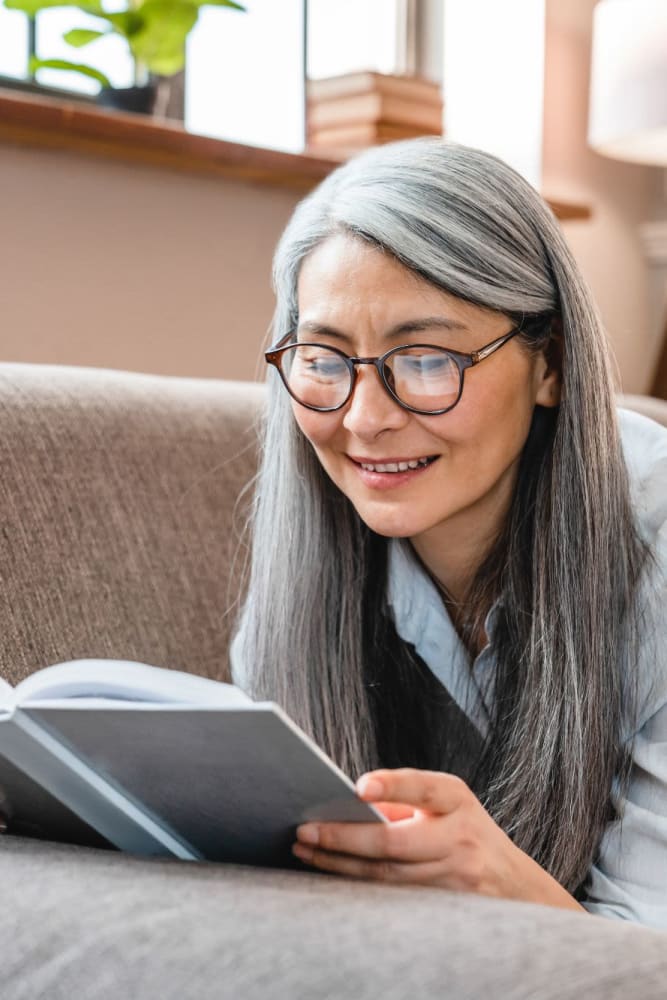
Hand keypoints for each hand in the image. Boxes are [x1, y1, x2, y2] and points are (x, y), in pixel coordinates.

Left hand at [293, 768, 583, 910]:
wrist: (513, 884)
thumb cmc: (466, 829)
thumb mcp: (447, 803)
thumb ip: (404, 800)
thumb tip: (347, 803)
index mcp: (457, 799)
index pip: (424, 788)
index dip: (392, 786)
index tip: (360, 786)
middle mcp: (457, 838)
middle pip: (394, 843)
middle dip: (344, 838)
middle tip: (306, 830)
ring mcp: (450, 877)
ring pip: (386, 875)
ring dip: (340, 864)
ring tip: (305, 850)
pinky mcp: (440, 906)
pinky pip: (390, 895)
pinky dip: (356, 883)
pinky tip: (329, 872)